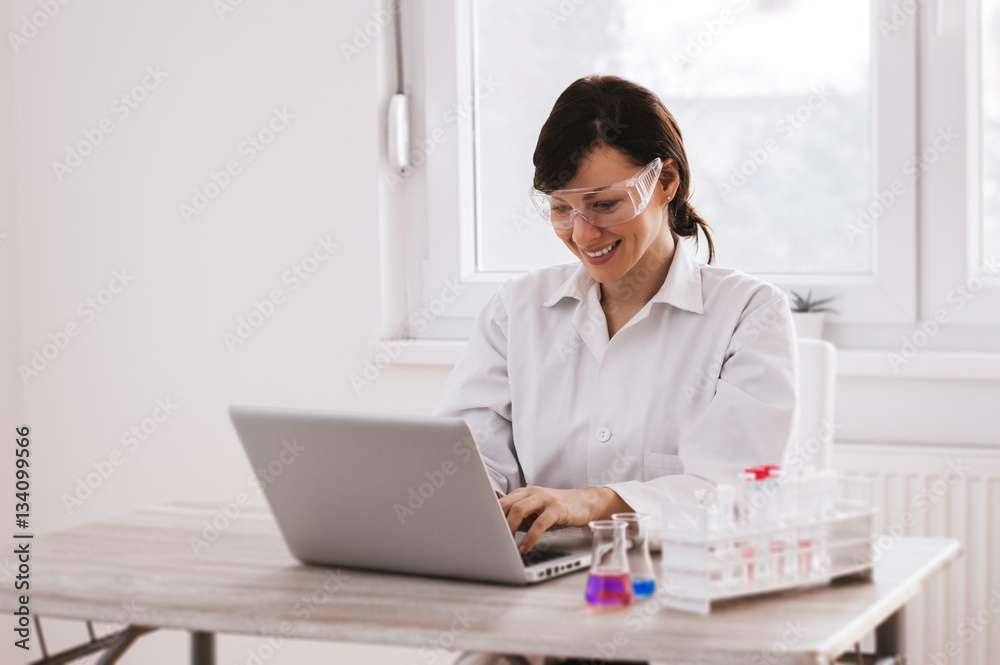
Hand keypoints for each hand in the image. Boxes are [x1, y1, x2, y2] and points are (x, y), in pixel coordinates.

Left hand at [499, 485, 631, 552]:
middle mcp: (532, 492)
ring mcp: (545, 499)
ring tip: (506, 544)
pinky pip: (540, 523)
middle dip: (497, 522)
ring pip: (520, 509)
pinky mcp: (557, 508)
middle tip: (493, 539)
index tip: (483, 530)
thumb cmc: (556, 509)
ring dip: (510, 528)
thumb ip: (518, 518)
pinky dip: (530, 537)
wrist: (584, 503)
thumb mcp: (534, 512)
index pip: (501, 501)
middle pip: (507, 503)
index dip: (490, 515)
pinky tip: (525, 548)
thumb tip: (498, 531)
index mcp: (524, 492)